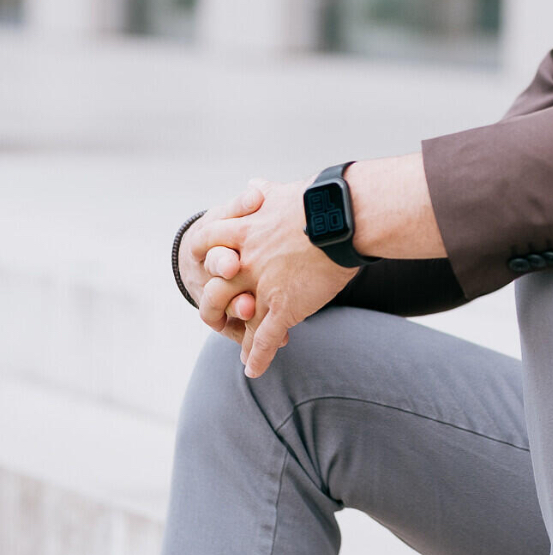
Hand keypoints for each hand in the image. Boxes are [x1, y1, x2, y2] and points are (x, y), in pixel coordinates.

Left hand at [190, 178, 356, 378]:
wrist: (343, 217)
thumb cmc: (321, 200)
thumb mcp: (282, 191)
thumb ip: (264, 193)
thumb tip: (254, 185)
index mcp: (242, 229)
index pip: (206, 243)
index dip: (206, 255)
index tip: (212, 264)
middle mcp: (245, 260)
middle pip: (215, 288)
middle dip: (215, 304)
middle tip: (219, 314)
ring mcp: (262, 287)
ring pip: (239, 318)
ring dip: (236, 336)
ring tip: (239, 350)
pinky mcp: (283, 308)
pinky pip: (263, 339)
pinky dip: (257, 357)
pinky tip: (253, 370)